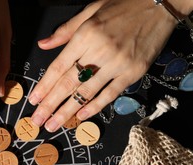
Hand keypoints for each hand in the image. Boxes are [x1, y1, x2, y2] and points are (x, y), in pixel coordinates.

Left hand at [28, 0, 179, 131]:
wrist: (160, 4)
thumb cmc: (122, 6)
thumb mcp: (90, 11)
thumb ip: (65, 31)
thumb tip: (43, 45)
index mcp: (85, 35)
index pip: (58, 67)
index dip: (44, 86)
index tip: (33, 101)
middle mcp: (99, 51)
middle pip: (68, 84)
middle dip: (50, 105)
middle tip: (38, 120)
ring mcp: (117, 64)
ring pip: (86, 93)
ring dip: (67, 111)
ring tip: (53, 124)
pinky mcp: (133, 73)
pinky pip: (110, 94)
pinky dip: (95, 107)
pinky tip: (81, 116)